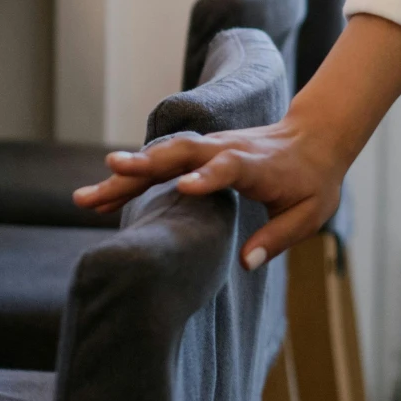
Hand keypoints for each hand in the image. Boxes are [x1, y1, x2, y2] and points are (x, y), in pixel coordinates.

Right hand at [74, 113, 349, 271]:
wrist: (314, 136)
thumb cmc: (313, 180)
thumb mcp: (309, 213)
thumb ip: (278, 237)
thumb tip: (245, 263)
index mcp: (257, 164)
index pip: (230, 165)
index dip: (208, 175)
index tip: (183, 186)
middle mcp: (227, 149)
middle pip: (182, 154)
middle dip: (145, 167)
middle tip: (109, 176)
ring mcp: (211, 147)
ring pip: (162, 157)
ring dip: (126, 176)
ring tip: (86, 197)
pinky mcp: (199, 151)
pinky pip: (161, 163)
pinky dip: (132, 177)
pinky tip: (103, 195)